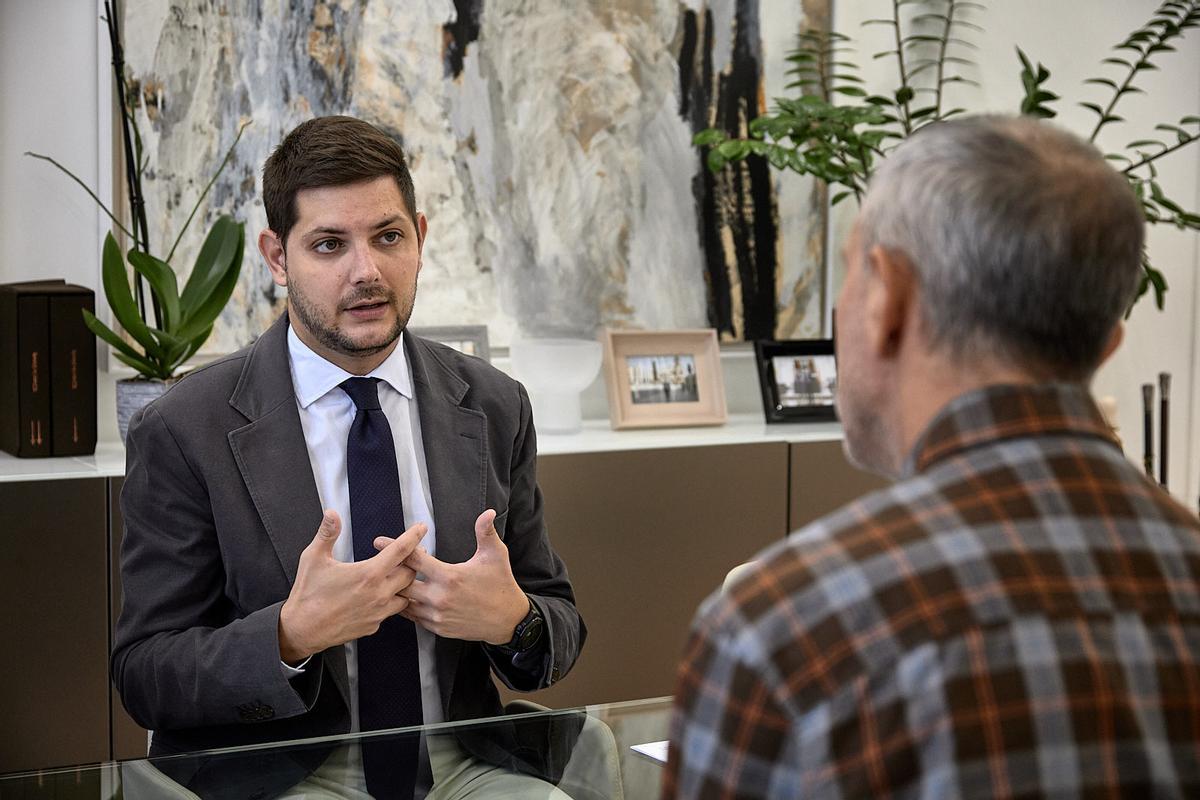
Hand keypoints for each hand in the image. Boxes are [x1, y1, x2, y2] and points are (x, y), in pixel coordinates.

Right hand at [278, 510, 425, 662]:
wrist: (301, 630)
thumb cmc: (307, 595)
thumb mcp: (313, 558)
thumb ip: (327, 533)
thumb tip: (332, 514)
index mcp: (368, 574)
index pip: (401, 550)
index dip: (414, 536)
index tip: (421, 528)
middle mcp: (378, 594)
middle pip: (410, 573)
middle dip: (411, 561)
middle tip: (407, 553)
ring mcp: (378, 612)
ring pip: (405, 595)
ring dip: (404, 584)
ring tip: (395, 574)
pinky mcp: (374, 625)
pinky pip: (391, 611)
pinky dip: (391, 601)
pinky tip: (381, 595)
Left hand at [377, 509, 527, 643]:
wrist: (507, 620)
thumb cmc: (501, 584)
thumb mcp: (496, 555)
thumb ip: (486, 532)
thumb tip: (488, 512)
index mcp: (450, 577)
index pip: (414, 560)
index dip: (396, 547)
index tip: (379, 541)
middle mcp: (439, 598)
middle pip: (401, 583)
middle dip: (390, 571)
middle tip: (379, 563)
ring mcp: (437, 615)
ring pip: (404, 602)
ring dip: (397, 590)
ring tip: (387, 580)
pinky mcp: (438, 628)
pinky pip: (414, 617)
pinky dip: (407, 606)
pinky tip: (405, 597)